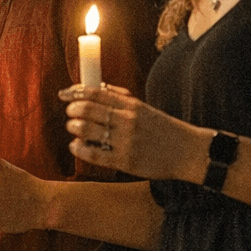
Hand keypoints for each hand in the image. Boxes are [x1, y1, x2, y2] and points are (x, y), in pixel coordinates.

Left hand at [58, 84, 198, 180]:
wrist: (188, 152)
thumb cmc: (163, 129)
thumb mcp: (144, 108)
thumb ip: (121, 98)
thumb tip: (95, 88)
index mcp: (132, 105)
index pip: (96, 93)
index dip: (75, 92)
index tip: (63, 94)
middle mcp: (127, 121)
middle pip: (87, 109)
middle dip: (72, 110)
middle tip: (70, 114)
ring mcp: (125, 142)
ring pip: (86, 130)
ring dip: (73, 128)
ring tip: (73, 128)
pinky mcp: (125, 161)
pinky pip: (93, 154)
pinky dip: (79, 149)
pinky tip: (76, 146)